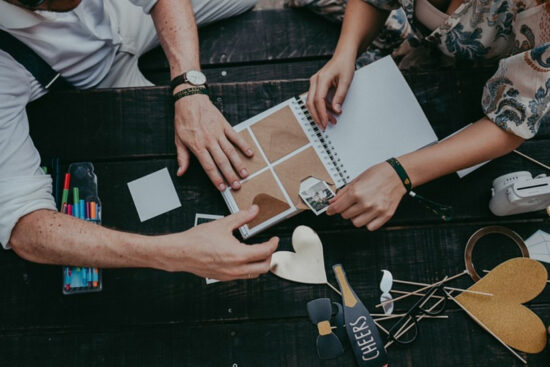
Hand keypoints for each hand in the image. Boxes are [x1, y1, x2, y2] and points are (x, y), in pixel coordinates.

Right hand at [159, 205, 278, 279]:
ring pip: (254, 274)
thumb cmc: (197, 240)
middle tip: (269, 247)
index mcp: (238, 254)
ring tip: (259, 253)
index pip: (265, 252)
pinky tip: (244, 258)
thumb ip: (241, 217)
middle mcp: (236, 268)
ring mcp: (230, 275)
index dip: (273, 244)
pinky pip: (242, 276)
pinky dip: (248, 268)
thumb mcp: (223, 224)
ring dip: (260, 264)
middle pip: (264, 268)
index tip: (274, 239)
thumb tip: (254, 211)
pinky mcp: (223, 277)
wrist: (181, 252)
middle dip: (270, 257)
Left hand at [174, 93, 253, 190]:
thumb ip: (182, 157)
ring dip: (238, 164)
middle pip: (222, 161)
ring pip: (230, 151)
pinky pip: (236, 137)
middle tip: (237, 185)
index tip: (222, 188)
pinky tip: (250, 153)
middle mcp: (209, 141)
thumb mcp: (178, 140)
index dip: (216, 178)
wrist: (190, 100)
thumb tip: (181, 172)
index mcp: (197, 146)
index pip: (208, 166)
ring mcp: (218, 133)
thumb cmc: (183, 120)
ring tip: (245, 174)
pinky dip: (243, 145)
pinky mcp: (224, 125)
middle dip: (230, 175)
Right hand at [307, 52, 355, 129]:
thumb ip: (340, 96)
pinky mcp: (317, 85)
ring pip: (312, 102)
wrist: (344, 55)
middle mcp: (315, 81)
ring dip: (320, 113)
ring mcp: (315, 83)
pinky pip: (317, 99)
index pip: (318, 100)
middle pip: (311, 103)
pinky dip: (323, 107)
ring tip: (331, 121)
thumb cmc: (345, 64)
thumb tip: (336, 110)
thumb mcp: (346, 81)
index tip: (326, 122)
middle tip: (324, 126)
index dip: (322, 113)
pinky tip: (331, 112)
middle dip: (317, 116)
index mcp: (321, 79)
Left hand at [326, 162, 405, 230]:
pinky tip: (369, 214)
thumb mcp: (357, 179)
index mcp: (357, 192)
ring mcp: (376, 210)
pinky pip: (370, 227)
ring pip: (356, 223)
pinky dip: (368, 222)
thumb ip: (343, 192)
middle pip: (345, 216)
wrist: (398, 174)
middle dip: (345, 211)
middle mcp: (366, 203)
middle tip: (350, 205)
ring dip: (356, 217)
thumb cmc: (379, 174)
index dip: (331, 210)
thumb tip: (333, 202)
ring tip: (360, 209)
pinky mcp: (385, 215)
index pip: (338, 208)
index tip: (330, 211)